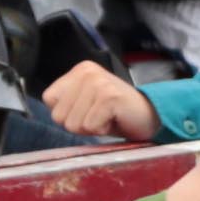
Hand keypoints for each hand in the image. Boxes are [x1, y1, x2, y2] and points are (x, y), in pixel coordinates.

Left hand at [41, 59, 166, 145]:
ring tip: (108, 117)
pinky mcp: (109, 97)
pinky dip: (103, 130)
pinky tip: (115, 119)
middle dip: (80, 123)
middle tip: (100, 115)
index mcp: (78, 70)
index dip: (68, 114)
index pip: (49, 100)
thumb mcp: (85, 104)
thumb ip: (66, 103)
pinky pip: (90, 127)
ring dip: (92, 127)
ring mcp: (98, 83)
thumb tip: (51, 113)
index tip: (89, 110)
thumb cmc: (114, 114)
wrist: (150, 116)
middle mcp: (86, 72)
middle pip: (59, 115)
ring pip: (73, 124)